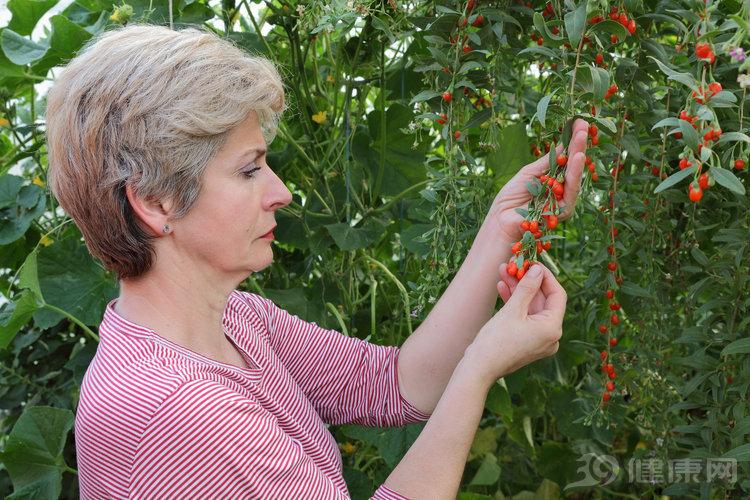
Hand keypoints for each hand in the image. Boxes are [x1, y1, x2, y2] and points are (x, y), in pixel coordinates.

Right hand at [463, 263, 565, 388]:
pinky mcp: (527, 341)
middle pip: (542, 300)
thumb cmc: (495, 341)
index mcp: (552, 328)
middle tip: (514, 264)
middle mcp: (550, 336)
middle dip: (527, 281)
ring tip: (503, 271)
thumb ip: (527, 287)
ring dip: (518, 289)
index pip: (557, 295)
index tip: (532, 262)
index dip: (545, 276)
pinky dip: (515, 303)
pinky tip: (502, 287)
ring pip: (531, 307)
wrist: (478, 369)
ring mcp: (538, 340)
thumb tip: (537, 269)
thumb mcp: (512, 310)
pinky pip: (524, 317)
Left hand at [483, 118, 588, 242]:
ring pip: (575, 176)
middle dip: (579, 145)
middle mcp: (562, 189)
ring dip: (579, 155)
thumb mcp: (530, 172)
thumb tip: (564, 143)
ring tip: (581, 137)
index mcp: (554, 178)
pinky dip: (574, 174)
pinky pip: (571, 191)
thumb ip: (548, 161)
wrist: (501, 218)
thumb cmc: (512, 196)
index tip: (578, 122)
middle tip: (583, 126)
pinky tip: (577, 158)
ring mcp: (564, 200)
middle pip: (573, 165)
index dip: (573, 141)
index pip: (566, 158)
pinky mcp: (563, 210)